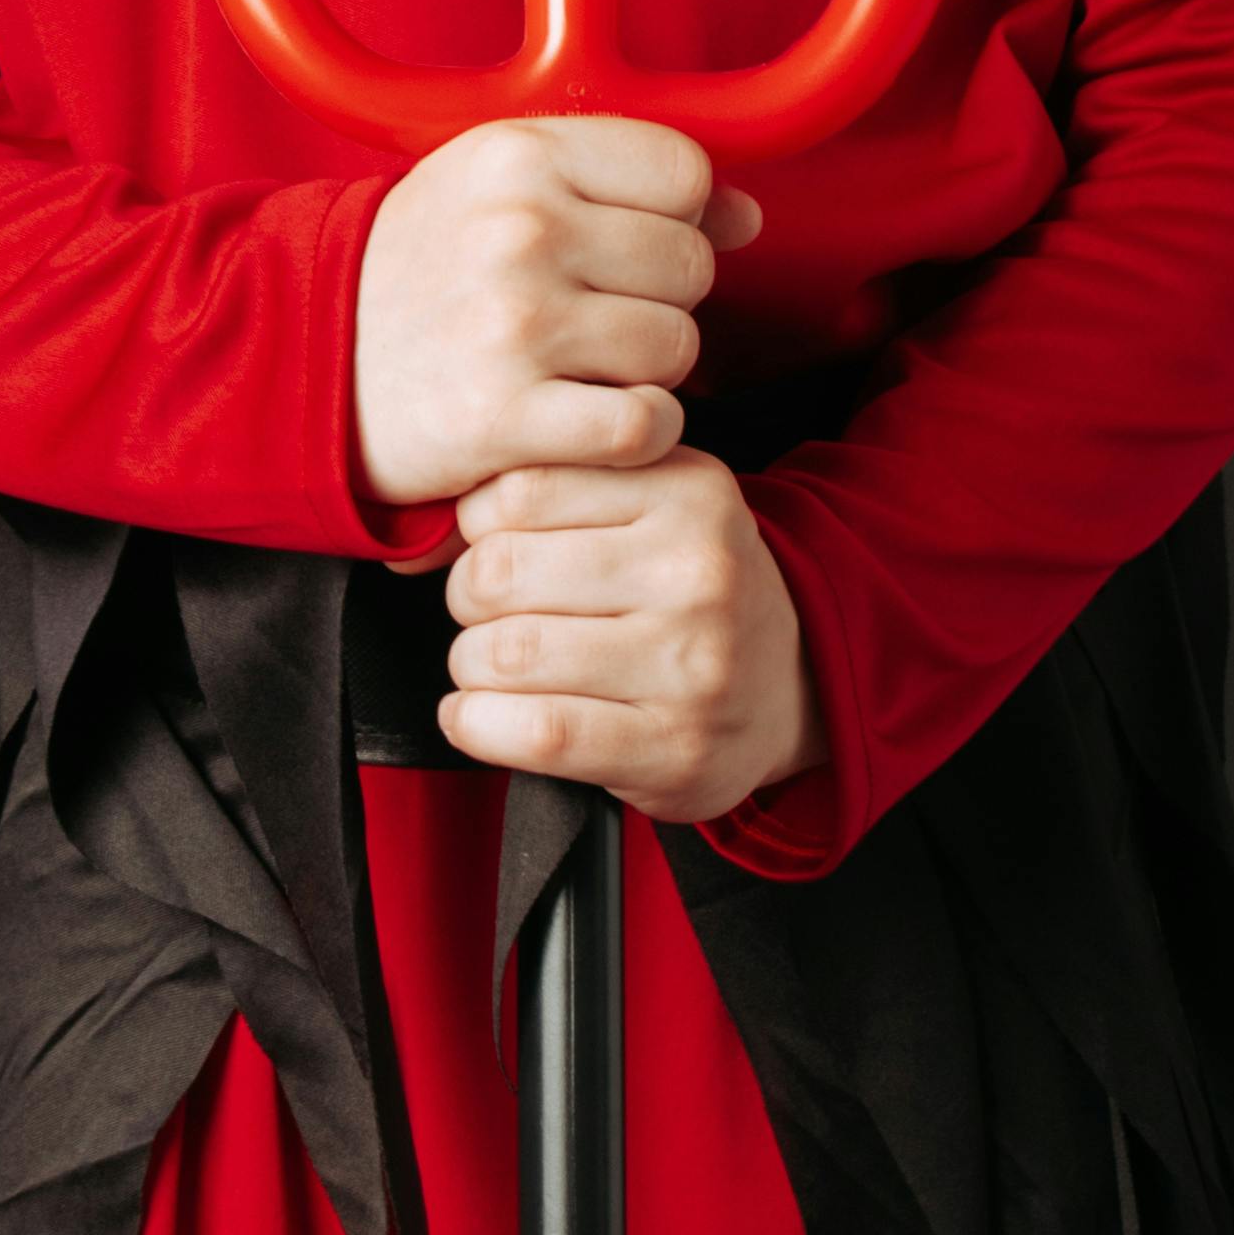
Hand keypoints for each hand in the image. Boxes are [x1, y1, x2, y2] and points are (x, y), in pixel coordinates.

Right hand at [352, 117, 758, 510]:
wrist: (304, 358)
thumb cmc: (418, 269)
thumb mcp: (501, 188)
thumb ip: (622, 183)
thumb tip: (748, 216)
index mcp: (520, 154)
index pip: (685, 172)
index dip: (674, 217)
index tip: (625, 247)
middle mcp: (521, 229)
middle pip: (691, 265)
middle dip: (658, 299)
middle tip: (594, 318)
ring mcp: (515, 324)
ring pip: (676, 347)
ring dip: (645, 370)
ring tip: (582, 368)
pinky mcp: (508, 415)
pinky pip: (645, 423)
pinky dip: (636, 434)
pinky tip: (592, 421)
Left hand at [439, 449, 814, 825]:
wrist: (793, 688)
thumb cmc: (692, 593)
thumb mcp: (655, 505)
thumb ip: (562, 486)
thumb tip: (439, 521)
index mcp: (689, 491)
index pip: (521, 489)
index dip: (478, 527)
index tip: (494, 549)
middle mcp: (698, 572)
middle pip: (501, 572)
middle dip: (468, 600)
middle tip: (490, 616)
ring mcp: (691, 665)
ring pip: (508, 653)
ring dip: (470, 666)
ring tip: (490, 670)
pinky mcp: (673, 748)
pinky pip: (537, 733)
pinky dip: (478, 725)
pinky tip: (475, 717)